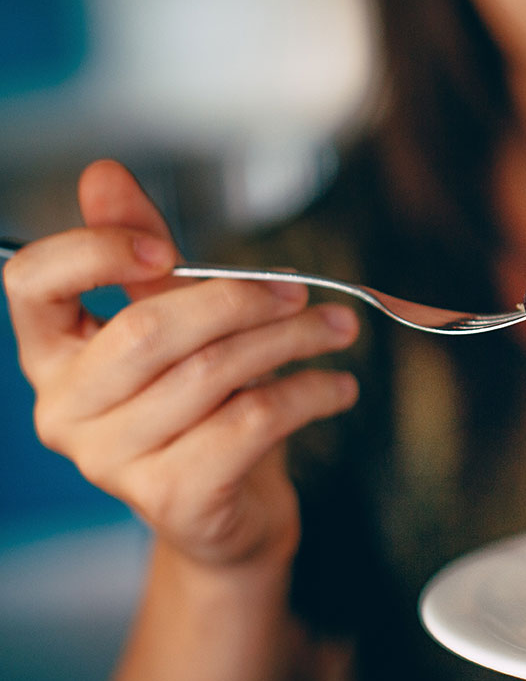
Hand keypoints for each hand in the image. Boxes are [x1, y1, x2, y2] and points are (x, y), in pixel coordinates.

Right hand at [2, 160, 359, 571]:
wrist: (232, 507)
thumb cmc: (202, 402)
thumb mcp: (175, 321)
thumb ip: (143, 255)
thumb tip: (102, 173)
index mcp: (53, 353)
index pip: (31, 281)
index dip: (95, 250)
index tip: (164, 246)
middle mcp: (65, 410)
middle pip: (148, 329)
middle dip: (239, 298)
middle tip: (301, 289)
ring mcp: (112, 462)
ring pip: (212, 373)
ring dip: (291, 340)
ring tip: (337, 328)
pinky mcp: (172, 497)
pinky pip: (251, 423)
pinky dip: (308, 393)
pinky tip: (339, 386)